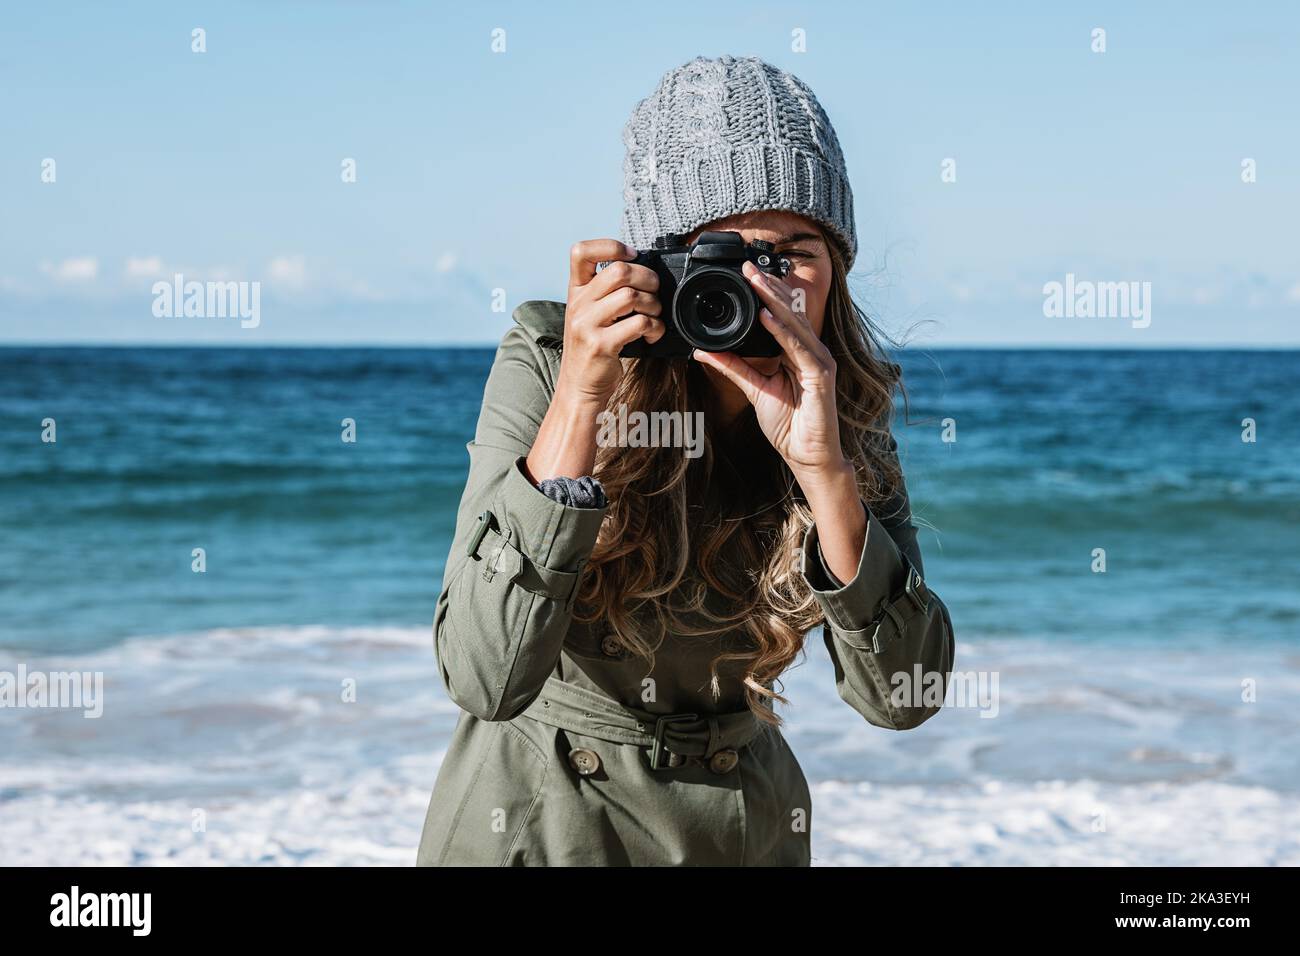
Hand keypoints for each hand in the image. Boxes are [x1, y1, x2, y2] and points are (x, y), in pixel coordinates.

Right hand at [557, 239, 665, 406]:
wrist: (578, 387)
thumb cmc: (592, 348)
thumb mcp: (589, 314)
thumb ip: (605, 292)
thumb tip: (642, 272)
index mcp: (575, 291)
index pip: (581, 251)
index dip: (610, 246)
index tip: (631, 257)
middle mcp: (578, 304)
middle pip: (619, 271)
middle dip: (648, 278)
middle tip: (655, 292)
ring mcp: (587, 324)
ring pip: (632, 296)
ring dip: (654, 305)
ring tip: (654, 316)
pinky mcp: (601, 345)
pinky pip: (638, 323)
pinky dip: (655, 327)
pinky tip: (652, 335)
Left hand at [691, 260, 848, 487]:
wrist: (807, 456)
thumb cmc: (788, 424)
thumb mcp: (754, 389)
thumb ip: (732, 367)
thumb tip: (703, 349)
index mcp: (798, 352)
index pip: (782, 315)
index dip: (765, 293)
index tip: (745, 273)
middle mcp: (811, 351)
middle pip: (790, 311)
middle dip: (768, 287)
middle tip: (747, 266)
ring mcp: (819, 361)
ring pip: (795, 323)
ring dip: (774, 300)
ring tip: (755, 281)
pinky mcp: (820, 376)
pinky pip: (798, 348)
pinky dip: (783, 331)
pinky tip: (768, 316)